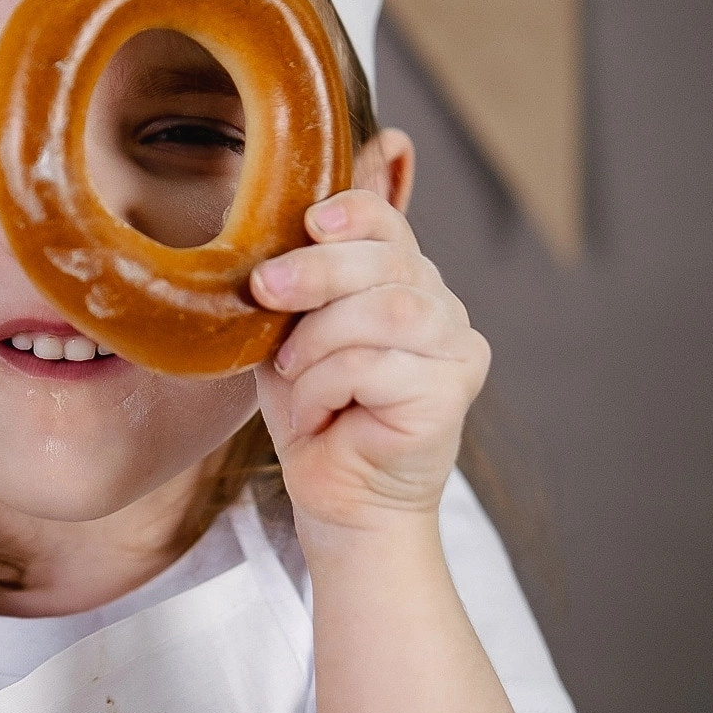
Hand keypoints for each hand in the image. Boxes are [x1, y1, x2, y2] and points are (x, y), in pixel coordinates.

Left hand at [250, 188, 490, 530]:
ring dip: (320, 337)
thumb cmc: (315, 413)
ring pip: (387, 309)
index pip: (388, 224)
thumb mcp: (290, 337)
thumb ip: (291, 289)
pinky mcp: (453, 392)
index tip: (308, 222)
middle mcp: (441, 307)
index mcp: (404, 281)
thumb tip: (255, 241)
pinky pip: (375, 365)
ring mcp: (457, 348)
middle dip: (316, 270)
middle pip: (388, 261)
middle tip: (265, 288)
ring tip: (292, 371)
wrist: (340, 499)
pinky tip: (316, 415)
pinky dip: (326, 387)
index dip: (352, 212)